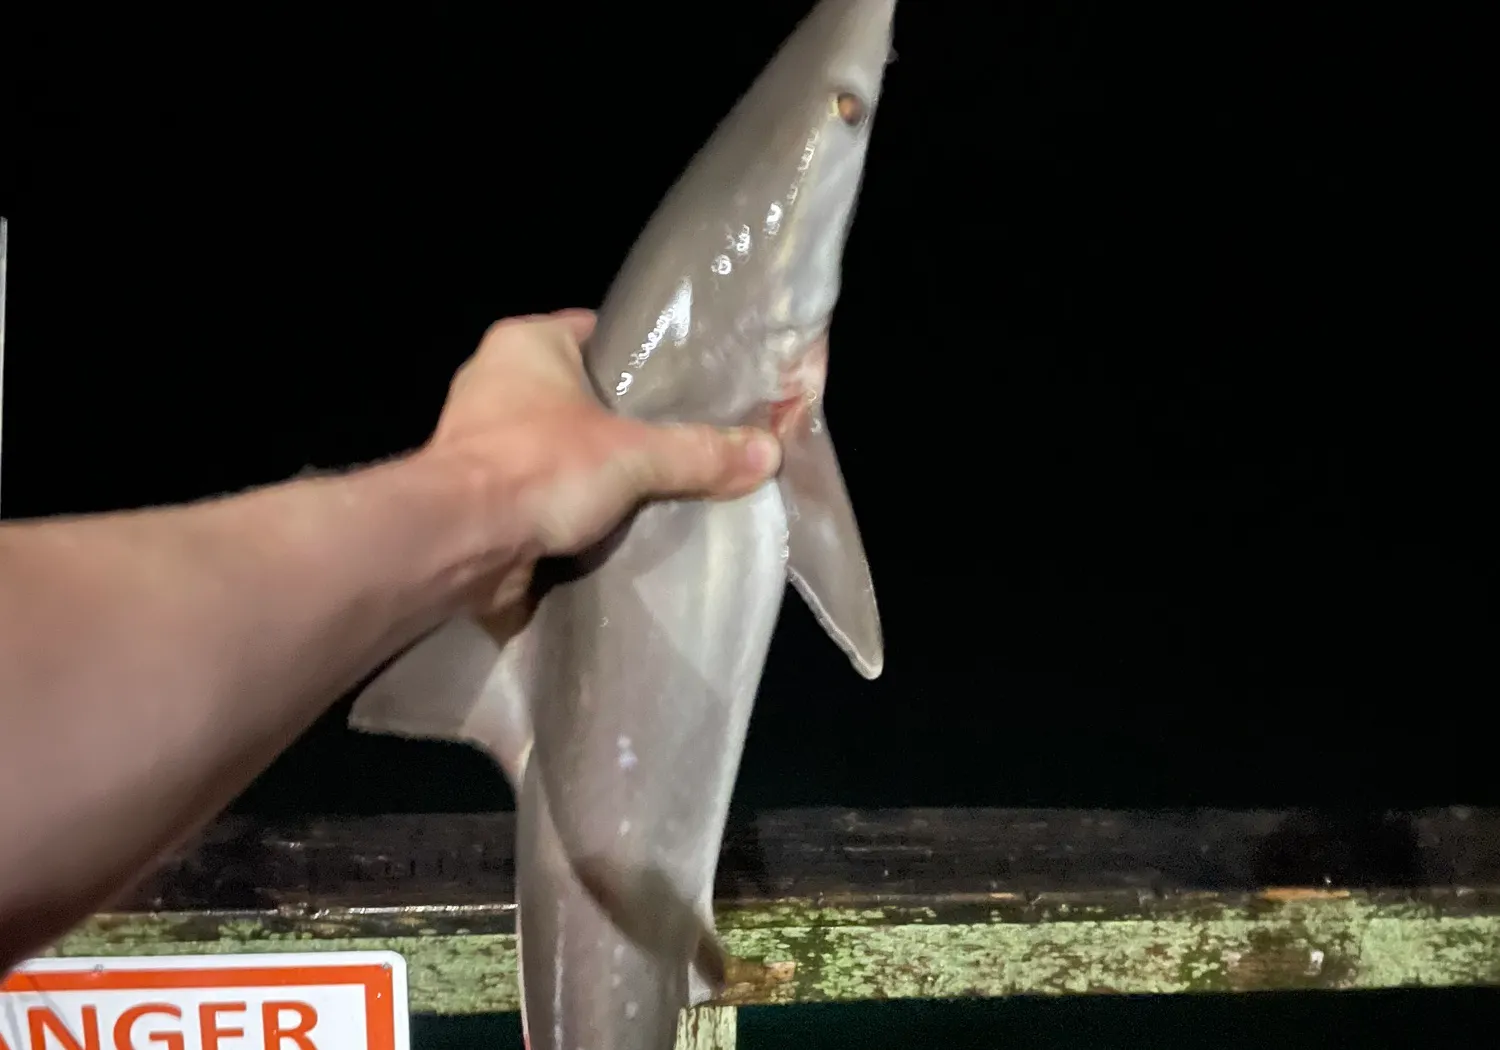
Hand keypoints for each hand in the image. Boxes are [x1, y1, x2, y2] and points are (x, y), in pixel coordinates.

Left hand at [423, 309, 782, 615]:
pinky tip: (609, 524)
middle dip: (623, 422)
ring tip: (654, 487)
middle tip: (682, 443)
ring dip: (593, 469)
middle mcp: (495, 380)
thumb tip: (769, 452)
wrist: (456, 543)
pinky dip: (566, 506)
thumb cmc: (539, 467)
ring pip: (558, 445)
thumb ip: (700, 452)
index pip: (598, 333)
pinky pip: (538, 490)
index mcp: (526, 343)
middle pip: (581, 394)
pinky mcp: (476, 491)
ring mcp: (480, 437)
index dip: (644, 357)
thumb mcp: (634, 455)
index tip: (688, 385)